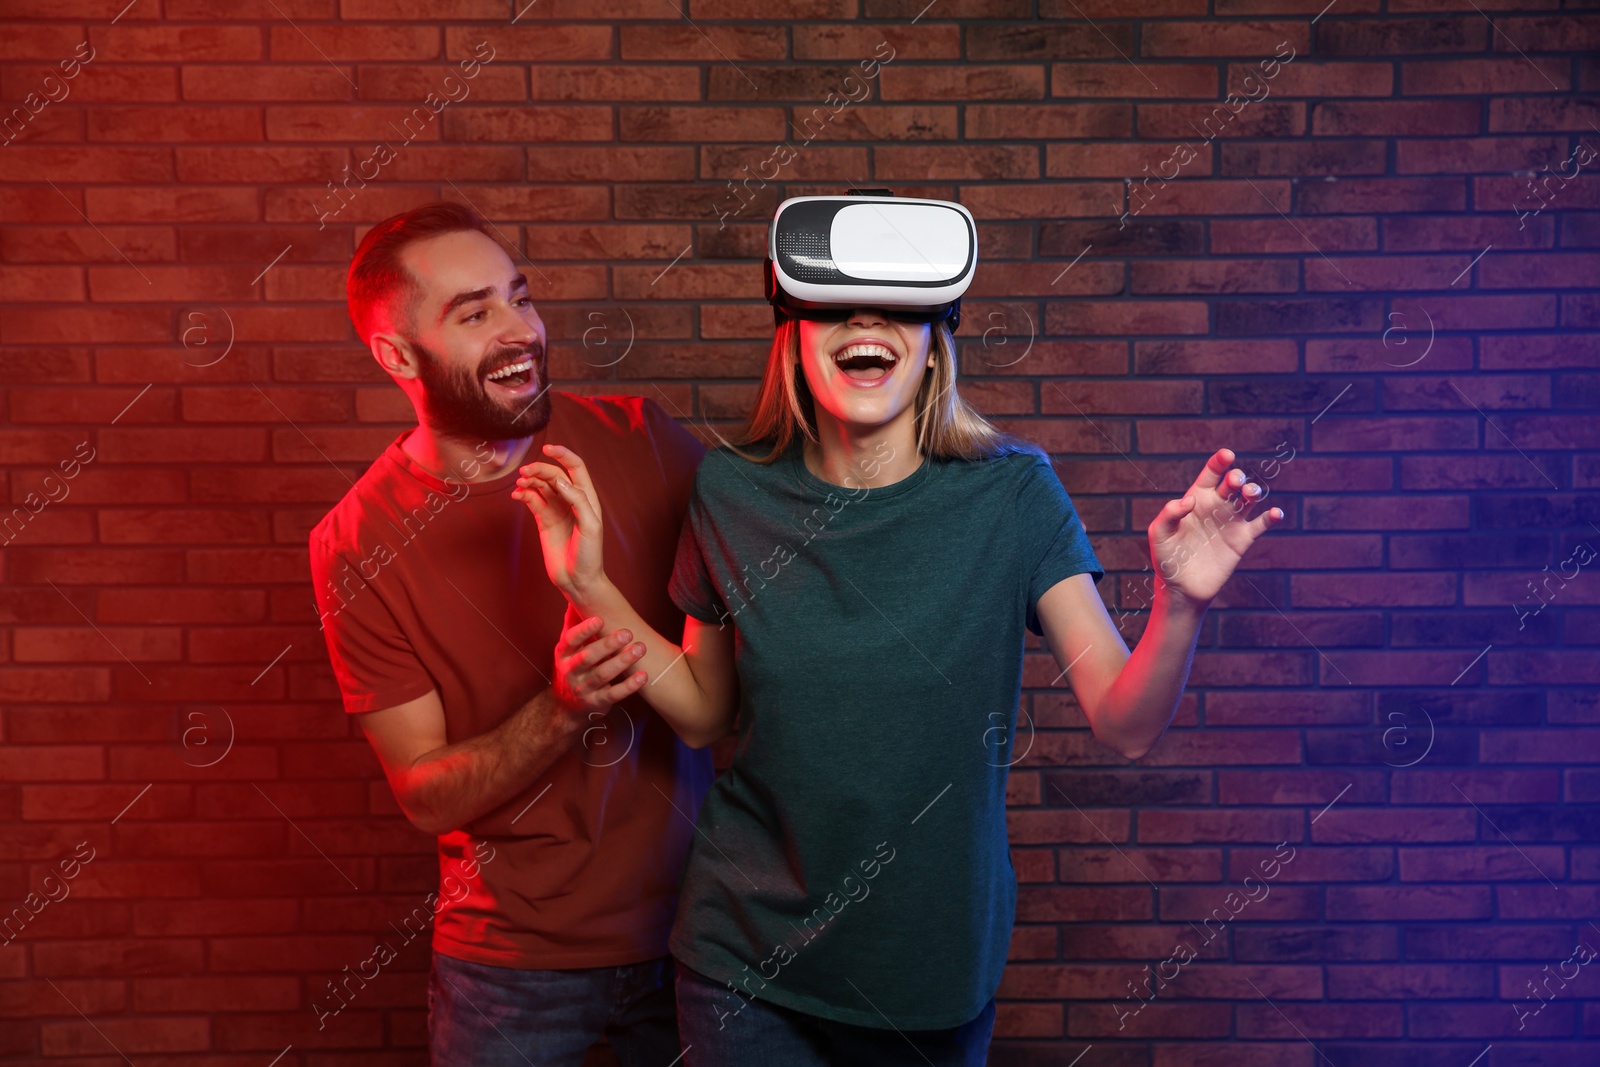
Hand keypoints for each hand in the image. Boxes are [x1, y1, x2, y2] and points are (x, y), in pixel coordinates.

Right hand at [513, 444, 604, 598]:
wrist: (578, 580)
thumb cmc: (590, 555)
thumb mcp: (590, 526)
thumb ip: (577, 500)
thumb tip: (559, 481)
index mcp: (587, 498)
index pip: (575, 467)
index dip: (563, 454)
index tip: (547, 448)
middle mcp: (571, 500)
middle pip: (554, 474)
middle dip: (539, 469)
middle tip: (525, 472)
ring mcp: (556, 509)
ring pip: (541, 486)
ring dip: (530, 480)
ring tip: (520, 484)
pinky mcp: (544, 520)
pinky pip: (532, 500)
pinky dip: (524, 494)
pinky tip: (518, 495)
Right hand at [552, 607, 647, 718]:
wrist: (567, 707)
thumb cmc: (573, 667)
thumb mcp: (568, 647)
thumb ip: (573, 624)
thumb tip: (576, 596)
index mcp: (564, 653)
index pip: (571, 640)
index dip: (584, 630)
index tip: (599, 619)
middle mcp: (571, 671)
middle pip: (588, 657)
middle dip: (608, 644)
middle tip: (627, 633)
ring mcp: (583, 688)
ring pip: (603, 674)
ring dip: (622, 661)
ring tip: (640, 648)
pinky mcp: (597, 702)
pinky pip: (614, 694)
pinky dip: (629, 686)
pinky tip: (643, 676)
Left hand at [1148, 447, 1283, 609]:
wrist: (1181, 587)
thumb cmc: (1167, 558)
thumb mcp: (1159, 534)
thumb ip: (1169, 514)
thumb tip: (1190, 500)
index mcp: (1196, 499)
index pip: (1211, 474)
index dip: (1220, 462)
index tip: (1227, 455)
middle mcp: (1216, 506)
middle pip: (1233, 483)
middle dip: (1237, 477)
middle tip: (1234, 482)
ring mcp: (1231, 521)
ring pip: (1250, 498)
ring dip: (1254, 491)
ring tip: (1249, 494)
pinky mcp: (1243, 539)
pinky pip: (1261, 524)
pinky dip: (1271, 517)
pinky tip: (1275, 513)